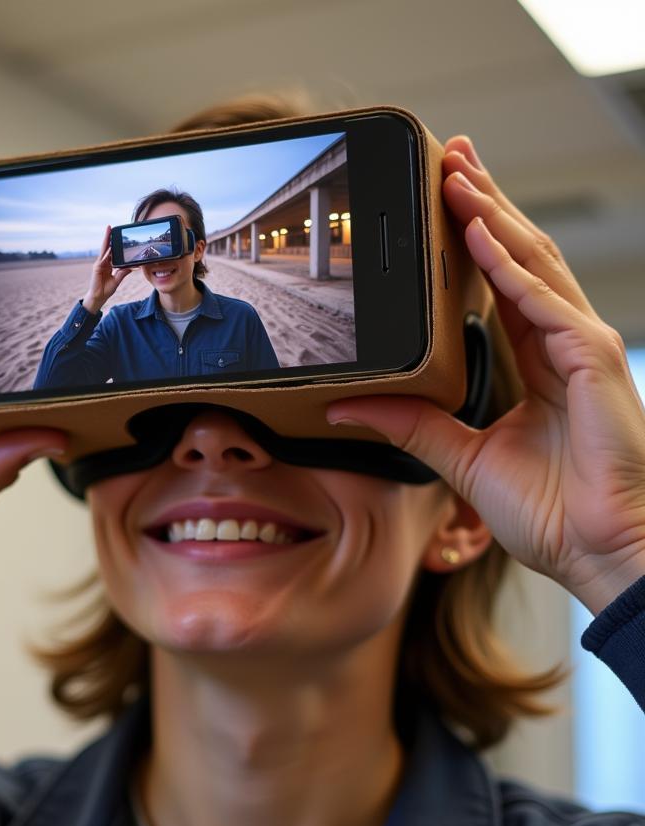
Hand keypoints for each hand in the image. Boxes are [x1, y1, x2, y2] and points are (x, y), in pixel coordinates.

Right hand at [82, 225, 131, 313]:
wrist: (99, 297)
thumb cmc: (106, 289)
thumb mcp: (118, 279)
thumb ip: (123, 272)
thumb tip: (132, 266)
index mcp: (107, 264)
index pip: (110, 251)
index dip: (112, 243)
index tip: (116, 235)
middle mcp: (102, 263)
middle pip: (106, 247)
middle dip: (107, 237)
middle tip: (110, 227)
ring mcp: (99, 265)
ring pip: (104, 250)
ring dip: (106, 240)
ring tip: (109, 231)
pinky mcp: (96, 268)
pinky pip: (102, 259)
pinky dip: (107, 254)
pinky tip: (110, 248)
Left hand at [327, 136, 644, 613]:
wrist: (595, 550)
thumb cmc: (550, 511)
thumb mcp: (460, 457)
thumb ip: (411, 425)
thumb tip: (349, 407)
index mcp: (535, 360)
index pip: (503, 281)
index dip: (477, 236)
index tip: (447, 196)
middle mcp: (560, 343)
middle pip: (520, 255)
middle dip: (485, 203)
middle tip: (451, 156)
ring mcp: (580, 347)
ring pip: (534, 264)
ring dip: (493, 217)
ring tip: (457, 174)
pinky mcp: (593, 362)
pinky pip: (546, 303)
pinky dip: (512, 269)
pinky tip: (481, 238)